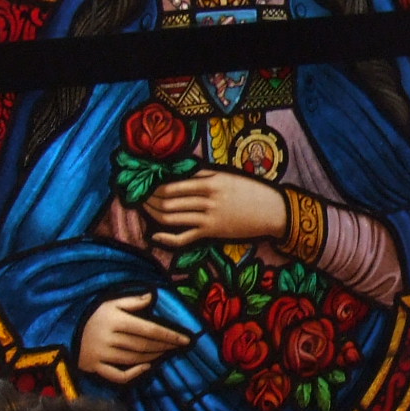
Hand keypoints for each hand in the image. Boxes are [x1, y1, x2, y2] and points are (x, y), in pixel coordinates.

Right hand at [78, 292, 190, 384]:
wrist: (63, 330)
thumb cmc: (92, 315)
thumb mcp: (109, 303)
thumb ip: (132, 301)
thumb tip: (152, 297)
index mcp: (116, 320)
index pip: (149, 329)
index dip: (170, 335)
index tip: (186, 339)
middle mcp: (110, 339)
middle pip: (145, 345)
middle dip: (165, 346)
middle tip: (179, 346)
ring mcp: (102, 355)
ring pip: (135, 359)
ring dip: (154, 357)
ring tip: (166, 353)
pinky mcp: (95, 367)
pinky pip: (117, 375)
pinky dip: (134, 374)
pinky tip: (146, 367)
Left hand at [144, 169, 288, 250]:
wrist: (272, 212)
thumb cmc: (250, 191)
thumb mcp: (227, 176)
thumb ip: (203, 174)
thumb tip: (178, 171)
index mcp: (210, 182)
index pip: (172, 184)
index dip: (154, 186)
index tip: (143, 184)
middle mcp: (207, 200)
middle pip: (168, 200)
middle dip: (149, 199)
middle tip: (138, 197)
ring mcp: (208, 218)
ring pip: (171, 217)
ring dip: (153, 214)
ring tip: (144, 210)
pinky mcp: (211, 233)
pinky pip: (183, 238)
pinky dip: (166, 239)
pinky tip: (155, 236)